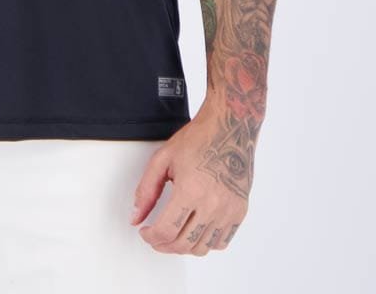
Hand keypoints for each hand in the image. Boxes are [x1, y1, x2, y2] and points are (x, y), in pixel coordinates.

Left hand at [129, 107, 253, 255]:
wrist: (229, 128)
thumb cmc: (198, 139)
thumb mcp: (163, 159)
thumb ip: (146, 190)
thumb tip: (136, 216)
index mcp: (190, 190)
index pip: (166, 231)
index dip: (151, 237)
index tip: (146, 232)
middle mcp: (212, 205)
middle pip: (183, 244)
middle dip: (163, 245)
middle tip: (156, 237)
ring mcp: (228, 211)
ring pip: (202, 248)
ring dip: (183, 247)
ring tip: (174, 234)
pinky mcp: (239, 212)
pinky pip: (221, 242)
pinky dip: (205, 243)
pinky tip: (195, 231)